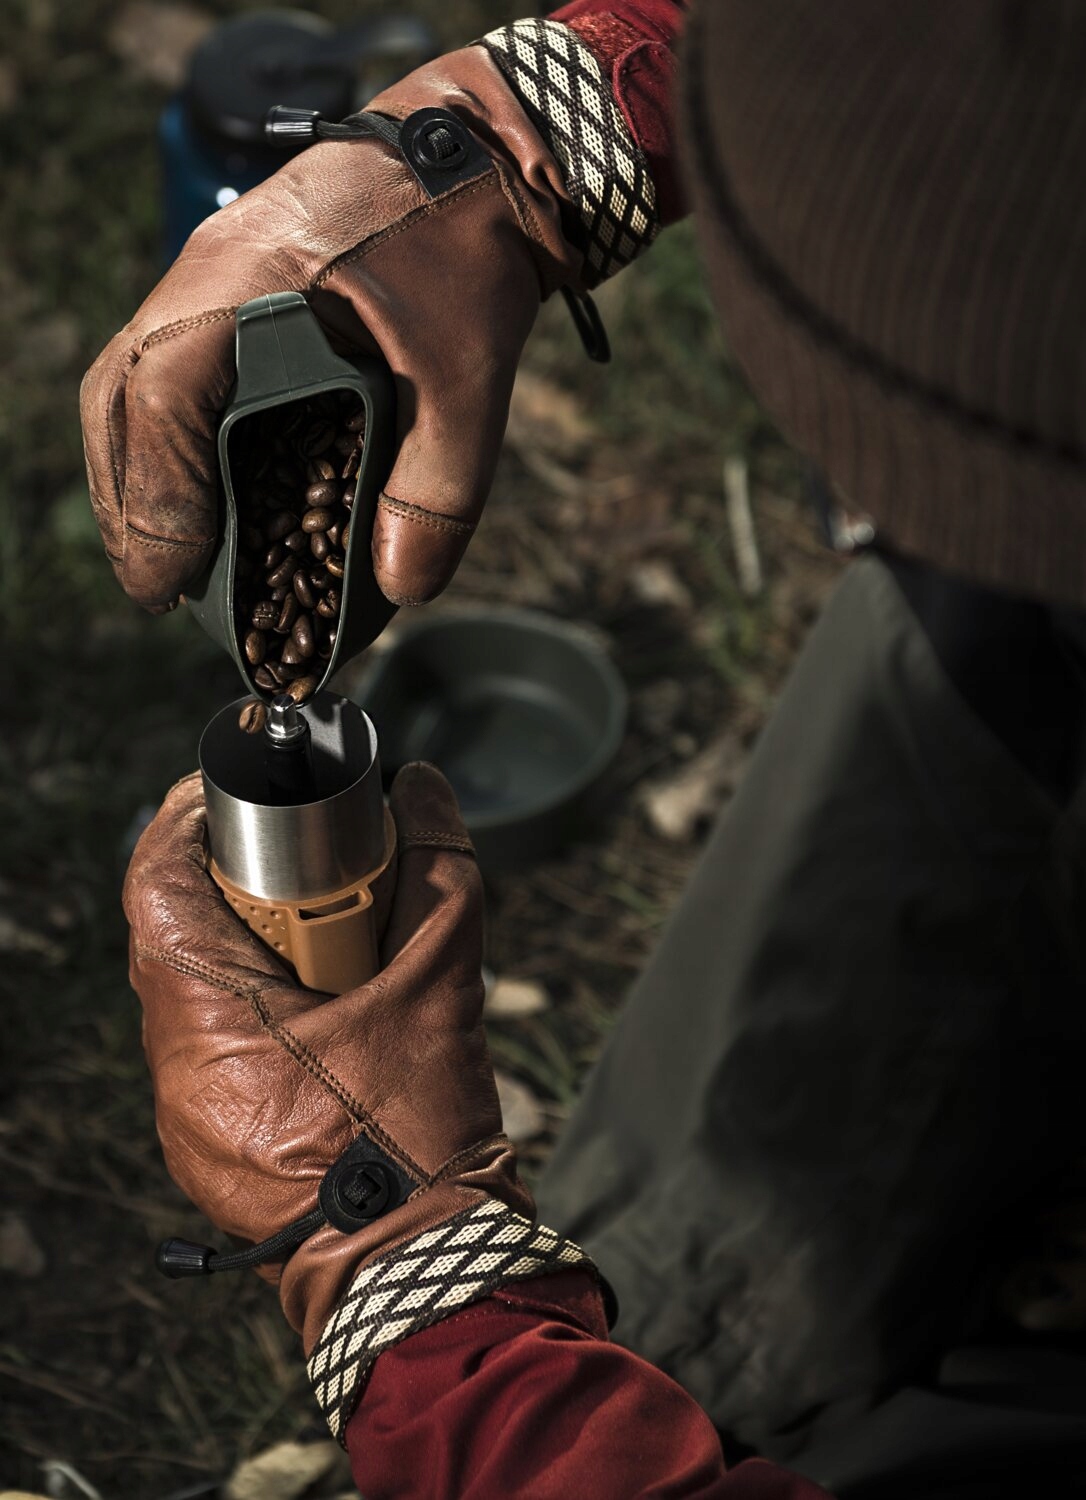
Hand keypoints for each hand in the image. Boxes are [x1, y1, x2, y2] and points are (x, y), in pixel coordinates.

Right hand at [80, 48, 581, 611]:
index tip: (172, 584)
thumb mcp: (471, 378)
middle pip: (120, 397)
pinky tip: (192, 488)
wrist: (484, 150)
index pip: (161, 403)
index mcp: (248, 284)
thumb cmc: (473, 245)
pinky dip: (162, 434)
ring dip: (134, 470)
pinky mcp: (232, 284)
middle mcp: (207, 275)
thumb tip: (402, 588)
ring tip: (164, 554)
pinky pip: (166, 364)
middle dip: (129, 502)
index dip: (157, 503)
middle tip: (157, 588)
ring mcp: (211, 273)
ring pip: (130, 379)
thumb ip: (440, 489)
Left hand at [124, 762, 529, 1347]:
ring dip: (236, 958)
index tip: (223, 802)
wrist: (419, 1271)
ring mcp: (185, 1120)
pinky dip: (245, 1019)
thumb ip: (437, 875)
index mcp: (212, 1024)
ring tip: (312, 943)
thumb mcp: (442, 989)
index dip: (180, 828)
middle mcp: (178, 1072)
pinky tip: (311, 1018)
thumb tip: (426, 786)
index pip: (154, 892)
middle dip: (224, 891)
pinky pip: (206, 1057)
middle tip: (290, 867)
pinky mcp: (206, 1152)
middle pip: (168, 942)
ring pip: (187, 1002)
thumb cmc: (419, 1138)